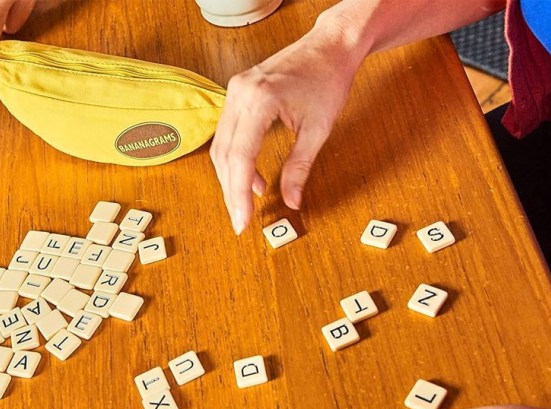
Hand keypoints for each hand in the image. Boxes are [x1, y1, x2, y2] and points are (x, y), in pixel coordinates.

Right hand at [210, 19, 365, 233]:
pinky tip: (252, 177)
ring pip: (220, 146)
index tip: (241, 219)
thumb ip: (300, 167)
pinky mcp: (236, 92)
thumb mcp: (318, 129)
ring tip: (247, 200)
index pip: (240, 157)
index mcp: (260, 100)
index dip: (238, 193)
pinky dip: (236, 158)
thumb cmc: (328, 79)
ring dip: (231, 176)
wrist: (329, 46)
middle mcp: (240, 94)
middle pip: (224, 154)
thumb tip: (292, 201)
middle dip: (231, 190)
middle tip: (241, 218)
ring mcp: (234, 91)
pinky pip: (227, 133)